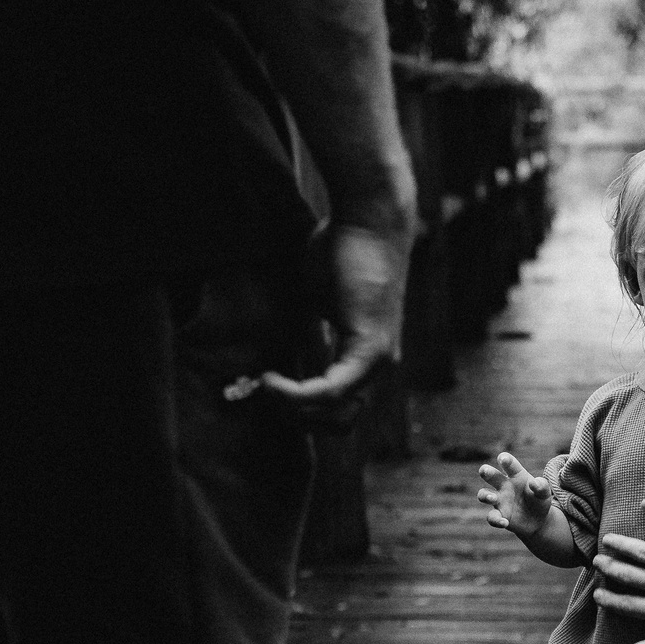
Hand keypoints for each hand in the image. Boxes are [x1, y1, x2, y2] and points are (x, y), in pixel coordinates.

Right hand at [233, 221, 410, 414]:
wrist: (366, 221)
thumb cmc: (340, 250)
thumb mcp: (315, 302)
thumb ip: (308, 334)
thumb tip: (281, 356)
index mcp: (363, 357)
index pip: (337, 407)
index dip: (300, 408)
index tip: (266, 388)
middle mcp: (377, 365)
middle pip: (339, 422)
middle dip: (298, 418)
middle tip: (265, 395)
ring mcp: (379, 361)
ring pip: (335, 410)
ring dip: (294, 407)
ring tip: (265, 384)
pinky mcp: (371, 349)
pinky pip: (332, 390)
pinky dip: (298, 392)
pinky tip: (272, 381)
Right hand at [476, 451, 553, 536]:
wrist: (538, 520)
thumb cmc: (539, 500)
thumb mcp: (544, 493)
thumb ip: (542, 486)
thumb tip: (535, 483)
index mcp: (516, 475)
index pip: (509, 464)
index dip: (505, 459)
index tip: (503, 459)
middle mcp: (504, 485)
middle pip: (490, 475)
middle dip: (486, 471)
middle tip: (485, 471)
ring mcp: (499, 500)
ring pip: (484, 494)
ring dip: (485, 495)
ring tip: (493, 498)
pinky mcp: (498, 515)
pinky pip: (492, 517)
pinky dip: (496, 520)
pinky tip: (505, 522)